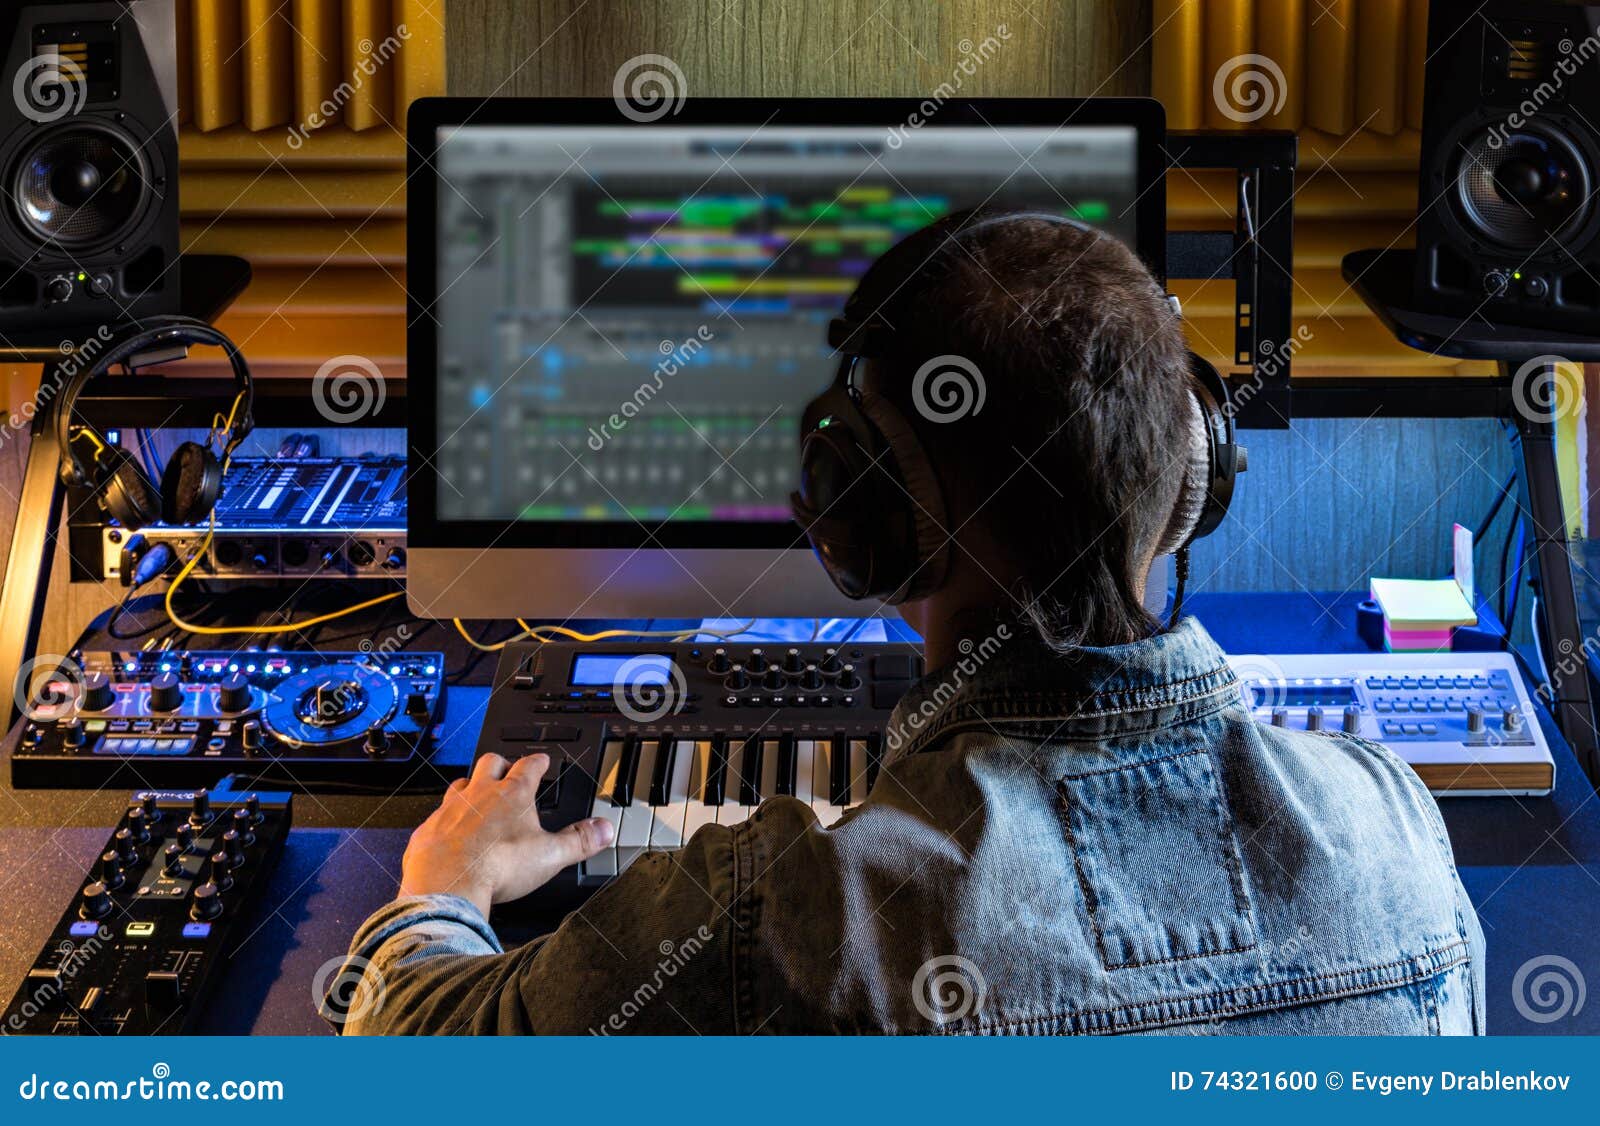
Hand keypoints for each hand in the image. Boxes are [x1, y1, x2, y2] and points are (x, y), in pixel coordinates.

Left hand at [398, 752, 614, 916]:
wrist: (448, 885)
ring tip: (478, 794)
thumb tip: (603, 829)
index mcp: (513, 795)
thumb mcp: (551, 855)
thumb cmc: (497, 867)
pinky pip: (437, 814)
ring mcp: (451, 808)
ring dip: (471, 786)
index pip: (529, 765)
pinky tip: (450, 829)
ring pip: (461, 783)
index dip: (538, 761)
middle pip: (491, 763)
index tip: (541, 760)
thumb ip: (580, 841)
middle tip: (508, 769)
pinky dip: (447, 818)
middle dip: (502, 763)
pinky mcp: (429, 828)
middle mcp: (480, 794)